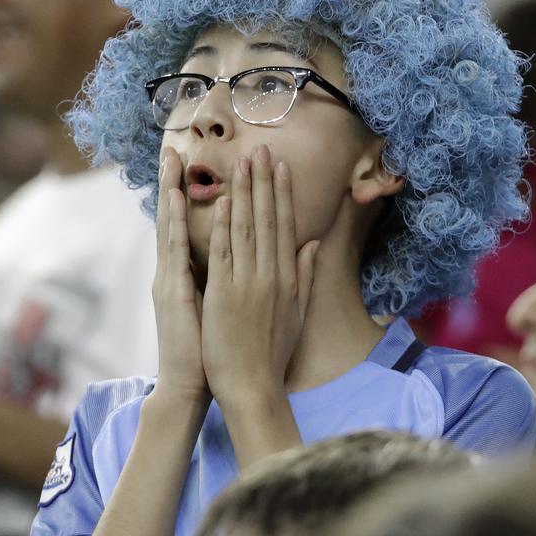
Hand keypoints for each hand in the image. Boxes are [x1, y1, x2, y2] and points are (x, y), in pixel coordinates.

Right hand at [151, 148, 208, 404]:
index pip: (186, 224)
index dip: (188, 192)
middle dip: (172, 182)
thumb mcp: (220, 303)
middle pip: (173, 218)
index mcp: (186, 273)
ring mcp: (168, 280)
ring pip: (169, 227)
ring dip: (170, 193)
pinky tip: (178, 203)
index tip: (191, 161)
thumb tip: (238, 252)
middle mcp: (172, 271)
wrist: (192, 384)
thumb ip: (226, 275)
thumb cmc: (211, 347)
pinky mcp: (173, 293)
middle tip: (172, 146)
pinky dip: (177, 226)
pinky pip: (175, 253)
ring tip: (170, 161)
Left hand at [201, 144, 317, 409]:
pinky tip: (227, 201)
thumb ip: (303, 275)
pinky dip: (227, 226)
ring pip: (247, 229)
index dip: (283, 194)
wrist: (252, 385)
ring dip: (246, 193)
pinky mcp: (224, 295)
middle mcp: (271, 275)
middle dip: (265, 182)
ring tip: (245, 162)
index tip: (281, 166)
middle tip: (262, 149)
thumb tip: (311, 243)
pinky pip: (226, 253)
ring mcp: (248, 283)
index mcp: (288, 278)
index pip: (285, 226)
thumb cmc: (272, 353)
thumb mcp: (296, 312)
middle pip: (268, 220)